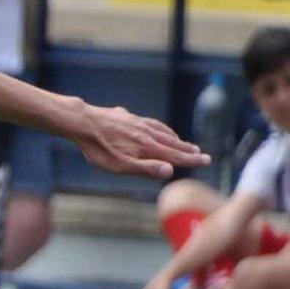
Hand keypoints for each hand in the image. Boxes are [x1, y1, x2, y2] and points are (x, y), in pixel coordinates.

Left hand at [74, 103, 206, 180]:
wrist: (83, 122)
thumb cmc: (99, 148)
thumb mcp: (120, 165)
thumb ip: (145, 168)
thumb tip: (170, 171)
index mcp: (147, 147)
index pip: (175, 155)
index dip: (191, 159)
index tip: (206, 160)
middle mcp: (147, 133)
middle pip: (172, 142)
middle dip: (187, 149)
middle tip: (201, 153)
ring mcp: (138, 123)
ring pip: (162, 131)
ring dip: (175, 138)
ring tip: (183, 143)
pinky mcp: (128, 117)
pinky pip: (151, 123)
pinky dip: (160, 128)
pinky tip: (157, 128)